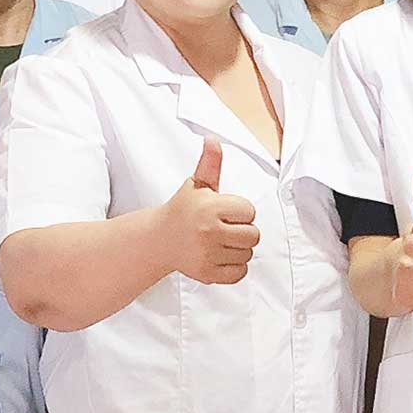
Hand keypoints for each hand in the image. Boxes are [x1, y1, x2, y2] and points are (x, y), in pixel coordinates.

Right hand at [157, 135, 261, 285]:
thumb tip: (212, 139)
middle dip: (243, 231)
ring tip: (220, 242)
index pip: (249, 211)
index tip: (225, 212)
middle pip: (253, 235)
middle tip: (225, 228)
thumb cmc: (183, 210)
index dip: (240, 211)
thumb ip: (210, 163)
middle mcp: (209, 232)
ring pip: (248, 254)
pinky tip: (220, 256)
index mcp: (209, 207)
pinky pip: (240, 273)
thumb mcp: (196, 185)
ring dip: (239, 249)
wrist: (159, 240)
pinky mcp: (207, 273)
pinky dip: (235, 267)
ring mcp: (208, 255)